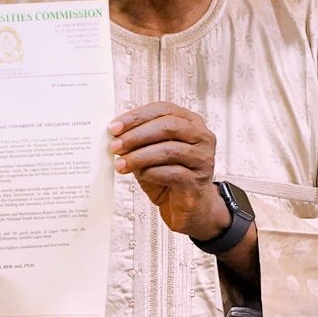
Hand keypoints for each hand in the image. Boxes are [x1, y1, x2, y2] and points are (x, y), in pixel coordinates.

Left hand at [110, 101, 226, 239]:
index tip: (114, 127)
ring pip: (169, 150)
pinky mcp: (199, 180)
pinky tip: (139, 175)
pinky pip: (172, 173)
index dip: (137, 116)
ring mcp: (203, 158)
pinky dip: (150, 172)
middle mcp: (202, 137)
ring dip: (139, 156)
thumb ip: (139, 140)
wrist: (188, 207)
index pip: (164, 109)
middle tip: (115, 146)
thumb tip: (116, 135)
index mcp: (190, 122)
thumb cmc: (168, 175)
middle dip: (136, 135)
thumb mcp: (150, 152)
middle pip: (168, 126)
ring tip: (120, 164)